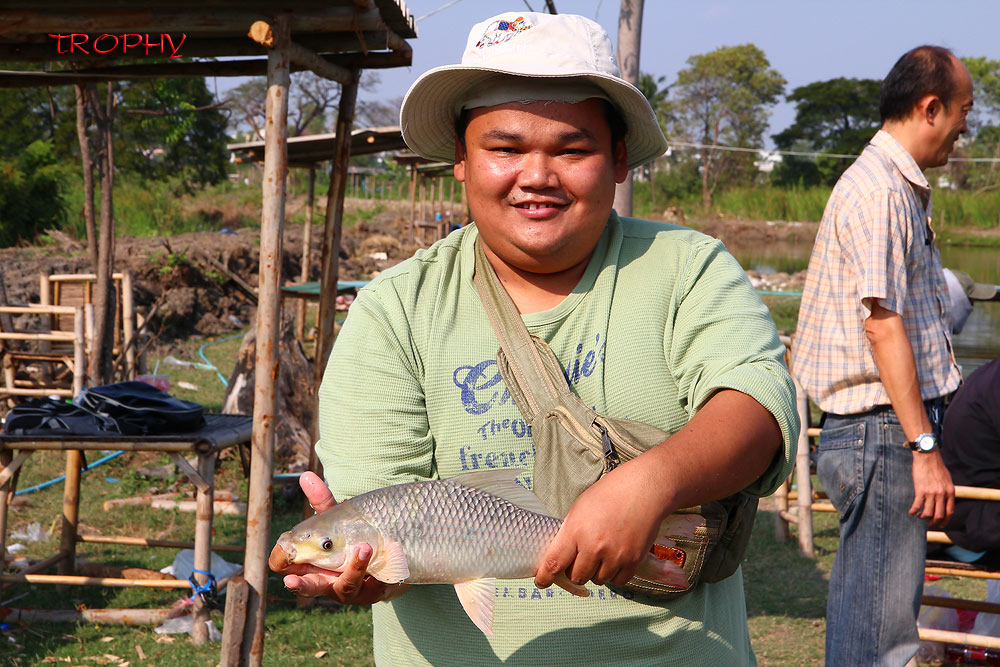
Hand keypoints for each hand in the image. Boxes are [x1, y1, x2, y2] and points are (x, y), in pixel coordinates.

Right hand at [268, 471, 407, 603]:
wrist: (389, 556)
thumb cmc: (354, 538)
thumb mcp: (338, 520)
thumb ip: (322, 502)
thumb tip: (306, 475)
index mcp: (312, 565)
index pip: (289, 569)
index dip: (282, 564)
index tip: (280, 559)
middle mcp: (327, 581)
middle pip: (311, 588)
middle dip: (301, 586)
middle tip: (290, 581)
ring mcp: (350, 589)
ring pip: (346, 587)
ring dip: (354, 568)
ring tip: (364, 547)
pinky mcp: (374, 592)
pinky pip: (374, 587)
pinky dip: (378, 574)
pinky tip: (385, 560)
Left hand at [533, 459, 667, 589]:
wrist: (644, 489)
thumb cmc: (609, 494)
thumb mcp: (579, 508)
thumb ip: (568, 533)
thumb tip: (559, 555)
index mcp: (576, 530)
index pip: (554, 563)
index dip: (545, 577)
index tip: (542, 582)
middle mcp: (595, 547)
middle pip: (576, 577)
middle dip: (575, 570)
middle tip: (581, 557)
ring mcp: (615, 555)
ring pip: (597, 580)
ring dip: (596, 572)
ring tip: (602, 551)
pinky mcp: (634, 560)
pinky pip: (617, 581)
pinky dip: (614, 574)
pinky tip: (615, 557)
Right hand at [910, 451, 954, 526]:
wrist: (928, 457)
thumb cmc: (937, 466)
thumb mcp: (947, 480)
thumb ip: (947, 491)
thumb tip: (945, 500)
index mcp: (950, 492)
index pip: (950, 512)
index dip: (945, 520)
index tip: (940, 524)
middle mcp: (942, 494)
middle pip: (939, 515)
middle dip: (933, 522)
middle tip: (928, 523)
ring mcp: (931, 493)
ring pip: (928, 512)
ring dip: (923, 517)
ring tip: (919, 517)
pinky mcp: (920, 490)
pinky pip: (917, 505)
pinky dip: (913, 511)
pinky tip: (911, 512)